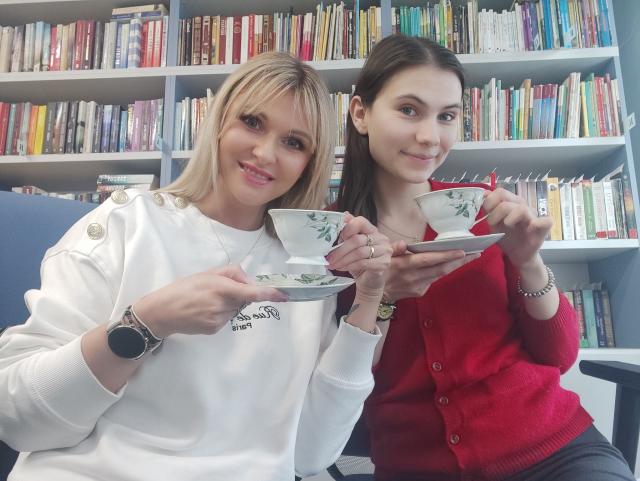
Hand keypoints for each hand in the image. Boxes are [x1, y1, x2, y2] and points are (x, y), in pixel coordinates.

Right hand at [132, 265, 287, 337]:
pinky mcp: (214, 329)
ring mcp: (218, 320)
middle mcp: (221, 306)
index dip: (268, 294)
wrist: (162, 312)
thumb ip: (231, 273)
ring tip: (207, 300)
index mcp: (219, 288)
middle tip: (217, 289)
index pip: (250, 293)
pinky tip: (205, 310)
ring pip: (236, 309)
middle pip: (244, 299)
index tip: (283, 295)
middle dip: (239, 293)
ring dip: (229, 304)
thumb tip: (250, 282)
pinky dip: (221, 313)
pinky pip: (227, 318)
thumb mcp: (206, 273)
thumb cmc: (183, 288)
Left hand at [326, 214, 391, 298]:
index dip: (348, 227)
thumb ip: (347, 232)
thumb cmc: (358, 262)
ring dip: (343, 259)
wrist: (368, 281)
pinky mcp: (384, 264)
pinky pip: (363, 263)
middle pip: (357, 240)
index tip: (338, 237)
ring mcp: (385, 251)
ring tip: (333, 265)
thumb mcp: (350, 246)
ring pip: (359, 252)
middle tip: (329, 258)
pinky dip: (350, 266)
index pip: (361, 222)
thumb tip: (344, 215)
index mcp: (372, 230)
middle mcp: (381, 238)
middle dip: (340, 250)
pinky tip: (342, 268)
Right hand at [384, 241, 479, 301]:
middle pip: (441, 269)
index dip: (446, 256)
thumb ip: (393, 249)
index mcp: (403, 265)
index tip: (462, 250)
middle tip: (476, 252)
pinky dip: (444, 271)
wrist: (373, 293)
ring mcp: (417, 287)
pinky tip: (453, 264)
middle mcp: (412, 277)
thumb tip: (402, 243)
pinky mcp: (419, 292)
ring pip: (440, 275)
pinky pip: (434, 279)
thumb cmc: (379, 268)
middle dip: (459, 261)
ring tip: (470, 256)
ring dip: (455, 265)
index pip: (429, 260)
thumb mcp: (382, 256)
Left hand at [482, 188, 553, 267]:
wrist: (518, 255)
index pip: (500, 192)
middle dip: (496, 211)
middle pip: (507, 198)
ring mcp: (533, 217)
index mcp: (511, 204)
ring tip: (507, 226)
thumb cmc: (507, 237)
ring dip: (510, 217)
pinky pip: (546, 221)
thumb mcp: (494, 224)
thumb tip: (485, 194)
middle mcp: (523, 207)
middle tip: (493, 224)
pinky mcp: (543, 229)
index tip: (487, 213)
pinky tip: (529, 229)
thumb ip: (490, 209)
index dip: (490, 201)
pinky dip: (537, 223)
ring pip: (522, 209)